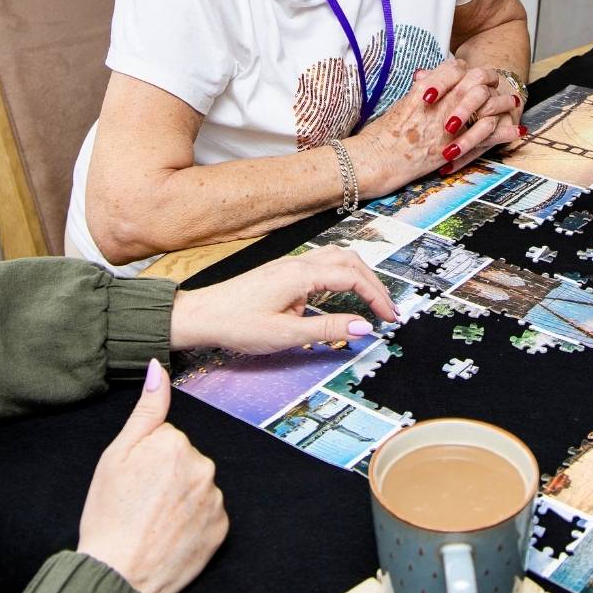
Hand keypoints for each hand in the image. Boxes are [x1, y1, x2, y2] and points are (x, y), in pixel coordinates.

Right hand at [77, 359, 227, 592]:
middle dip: (165, 473)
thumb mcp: (117, 454)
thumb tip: (158, 367)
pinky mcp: (221, 529)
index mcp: (176, 442)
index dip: (145, 456)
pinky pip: (207, 512)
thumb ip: (146, 408)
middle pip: (183, 458)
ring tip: (153, 519)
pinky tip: (170, 533)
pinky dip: (192, 520)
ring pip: (195, 485)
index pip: (165, 436)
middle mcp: (203, 466)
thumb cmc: (110, 514)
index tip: (132, 478)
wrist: (119, 575)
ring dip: (179, 496)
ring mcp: (215, 500)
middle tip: (140, 500)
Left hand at [169, 245, 399, 353]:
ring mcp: (289, 265)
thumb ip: (327, 328)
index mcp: (300, 274)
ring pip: (336, 258)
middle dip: (373, 283)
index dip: (376, 296)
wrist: (203, 315)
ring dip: (358, 275)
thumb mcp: (286, 334)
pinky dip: (341, 275)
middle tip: (388, 310)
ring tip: (372, 300)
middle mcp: (297, 263)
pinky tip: (342, 294)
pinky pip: (321, 265)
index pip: (351, 277)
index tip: (389, 318)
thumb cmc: (237, 324)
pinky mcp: (283, 272)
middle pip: (349, 261)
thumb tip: (363, 327)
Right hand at [357, 60, 523, 194]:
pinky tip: (516, 130)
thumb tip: (428, 79)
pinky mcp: (454, 147)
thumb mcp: (400, 105)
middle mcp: (440, 104)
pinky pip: (487, 135)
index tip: (467, 73)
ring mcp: (449, 125)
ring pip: (486, 105)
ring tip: (512, 103)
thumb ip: (419, 92)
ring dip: (502, 103)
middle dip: (488, 80)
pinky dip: (504, 132)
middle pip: (475, 81)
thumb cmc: (381, 135)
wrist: (376, 160)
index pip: (454, 68)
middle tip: (496, 84)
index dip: (464, 69)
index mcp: (424, 90)